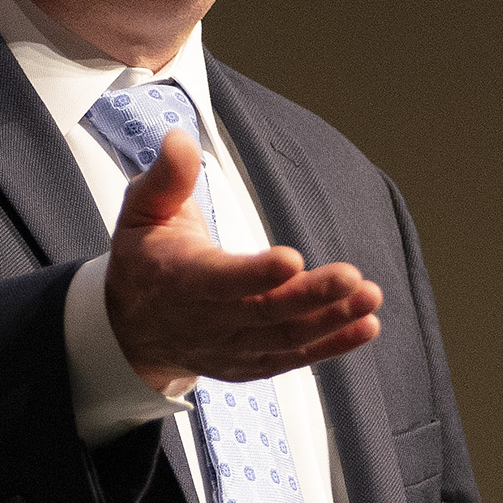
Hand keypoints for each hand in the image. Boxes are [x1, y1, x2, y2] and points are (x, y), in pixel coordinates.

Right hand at [102, 129, 382, 390]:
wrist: (133, 330)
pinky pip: (295, 358)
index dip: (255, 274)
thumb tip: (181, 139)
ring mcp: (230, 348)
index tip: (292, 260)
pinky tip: (365, 325)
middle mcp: (206, 321)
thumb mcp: (141, 212)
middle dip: (310, 297)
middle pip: (263, 313)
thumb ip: (166, 178)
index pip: (218, 280)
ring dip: (331, 320)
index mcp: (178, 279)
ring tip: (369, 297)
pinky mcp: (251, 363)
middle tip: (352, 278)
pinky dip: (332, 345)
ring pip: (285, 338)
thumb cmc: (145, 260)